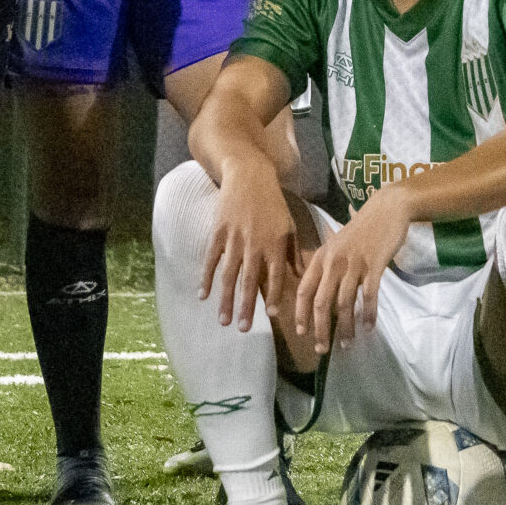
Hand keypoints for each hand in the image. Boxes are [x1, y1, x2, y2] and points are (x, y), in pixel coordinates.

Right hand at [204, 164, 297, 331]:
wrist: (249, 176)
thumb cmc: (273, 203)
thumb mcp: (290, 225)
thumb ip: (294, 253)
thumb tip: (302, 276)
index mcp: (275, 243)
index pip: (275, 275)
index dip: (274, 295)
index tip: (272, 315)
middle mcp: (255, 244)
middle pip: (250, 281)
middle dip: (247, 306)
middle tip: (244, 329)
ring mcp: (234, 239)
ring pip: (229, 274)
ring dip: (226, 299)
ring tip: (224, 320)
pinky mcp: (218, 232)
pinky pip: (211, 259)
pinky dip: (206, 278)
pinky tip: (203, 295)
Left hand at [297, 189, 408, 344]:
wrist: (386, 209)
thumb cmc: (361, 229)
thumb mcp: (336, 245)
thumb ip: (326, 266)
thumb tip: (319, 293)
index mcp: (321, 257)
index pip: (304, 291)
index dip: (301, 314)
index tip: (302, 333)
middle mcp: (333, 262)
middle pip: (321, 303)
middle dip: (320, 329)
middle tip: (322, 349)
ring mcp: (354, 264)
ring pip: (344, 303)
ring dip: (345, 327)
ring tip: (347, 344)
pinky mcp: (374, 265)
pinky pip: (369, 295)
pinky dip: (368, 313)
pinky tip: (368, 327)